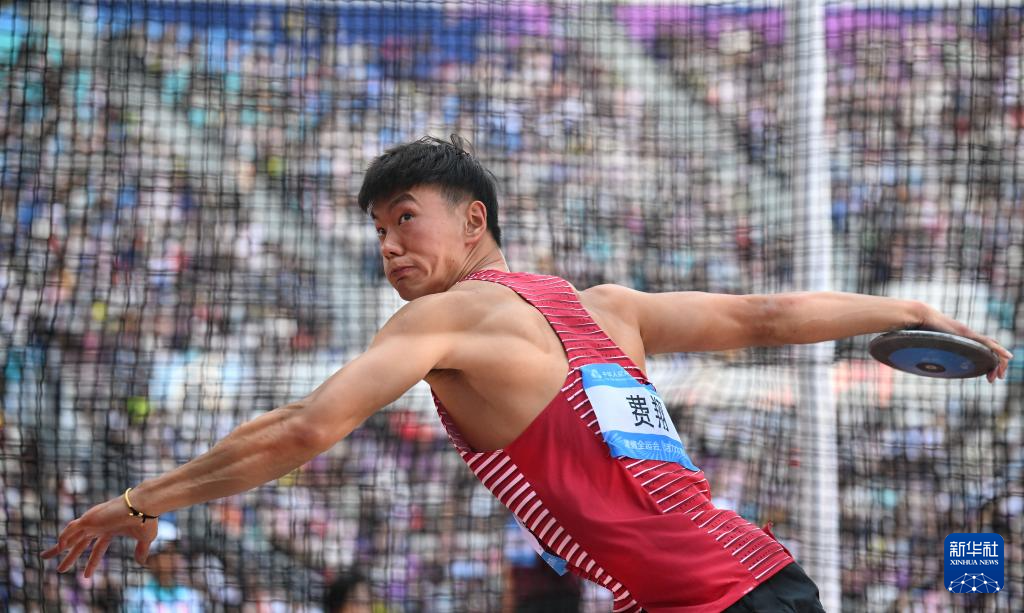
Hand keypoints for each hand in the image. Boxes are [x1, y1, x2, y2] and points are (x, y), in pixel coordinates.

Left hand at [41, 495, 158, 577]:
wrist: (145, 505)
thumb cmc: (147, 520)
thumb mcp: (145, 539)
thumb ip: (141, 550)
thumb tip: (141, 562)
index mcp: (111, 529)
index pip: (98, 548)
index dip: (92, 562)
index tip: (86, 576)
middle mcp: (100, 525)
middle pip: (80, 543)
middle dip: (70, 556)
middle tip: (60, 569)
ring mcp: (94, 521)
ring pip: (71, 536)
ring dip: (58, 547)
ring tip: (44, 557)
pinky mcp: (90, 518)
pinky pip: (71, 528)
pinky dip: (63, 537)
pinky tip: (59, 548)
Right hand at [916, 305, 1013, 382]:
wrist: (921, 317)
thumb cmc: (922, 331)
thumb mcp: (931, 347)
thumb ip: (932, 355)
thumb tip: (923, 366)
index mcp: (964, 341)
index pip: (984, 351)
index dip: (990, 364)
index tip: (988, 377)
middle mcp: (970, 337)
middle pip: (992, 350)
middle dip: (997, 366)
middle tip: (997, 378)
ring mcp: (970, 334)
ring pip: (993, 348)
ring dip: (1000, 362)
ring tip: (1000, 374)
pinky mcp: (968, 334)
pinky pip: (987, 343)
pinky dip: (999, 350)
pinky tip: (1008, 356)